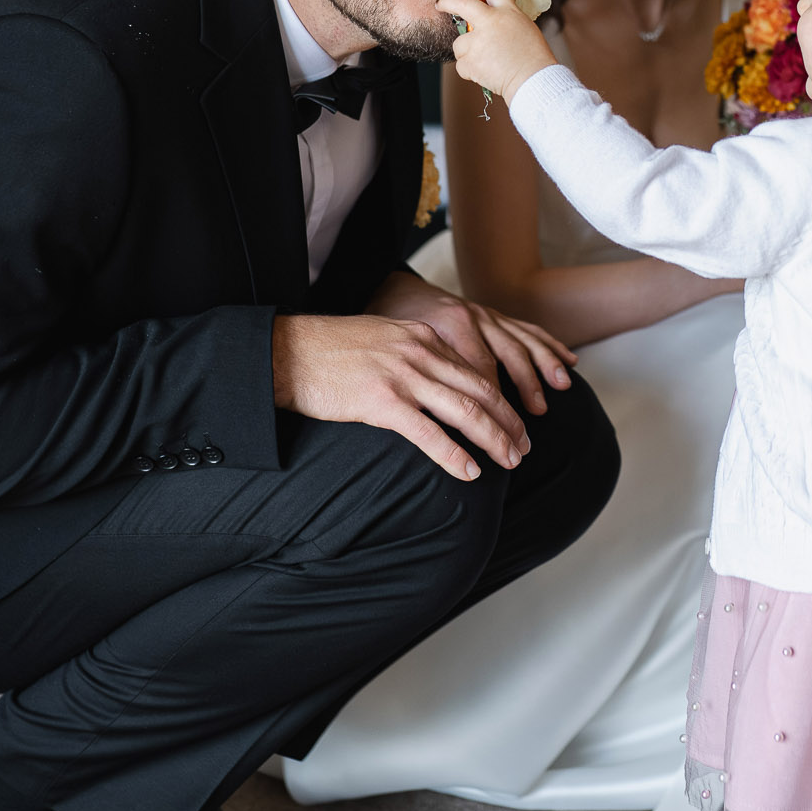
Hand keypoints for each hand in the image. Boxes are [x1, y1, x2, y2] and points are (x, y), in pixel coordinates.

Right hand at [271, 312, 528, 480]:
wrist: (286, 351)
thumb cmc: (329, 351)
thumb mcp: (382, 342)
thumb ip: (414, 357)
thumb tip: (437, 386)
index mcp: (423, 338)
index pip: (475, 370)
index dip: (502, 399)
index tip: (516, 421)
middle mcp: (420, 353)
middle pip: (480, 391)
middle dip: (508, 422)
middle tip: (524, 447)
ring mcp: (402, 376)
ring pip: (463, 411)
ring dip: (493, 439)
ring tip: (510, 461)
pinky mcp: (381, 402)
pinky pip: (428, 433)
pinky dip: (453, 454)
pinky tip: (469, 471)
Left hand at [366, 271, 577, 416]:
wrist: (390, 287)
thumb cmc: (391, 324)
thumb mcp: (394, 350)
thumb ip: (414, 378)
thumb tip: (424, 421)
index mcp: (450, 325)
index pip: (479, 371)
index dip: (490, 407)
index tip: (496, 438)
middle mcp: (473, 316)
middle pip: (508, 357)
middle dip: (525, 391)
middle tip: (531, 427)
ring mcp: (485, 314)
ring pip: (522, 340)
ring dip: (544, 366)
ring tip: (561, 388)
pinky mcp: (492, 314)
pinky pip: (526, 329)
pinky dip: (549, 344)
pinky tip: (568, 361)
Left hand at [435, 0, 559, 102]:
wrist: (533, 79)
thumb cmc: (533, 56)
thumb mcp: (524, 28)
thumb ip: (503, 21)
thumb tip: (484, 22)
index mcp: (507, 12)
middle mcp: (490, 22)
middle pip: (462, 5)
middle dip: (447, 3)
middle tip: (441, 5)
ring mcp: (477, 41)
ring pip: (460, 43)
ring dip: (468, 52)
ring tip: (488, 61)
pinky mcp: (469, 60)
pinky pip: (461, 64)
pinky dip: (470, 70)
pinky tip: (486, 72)